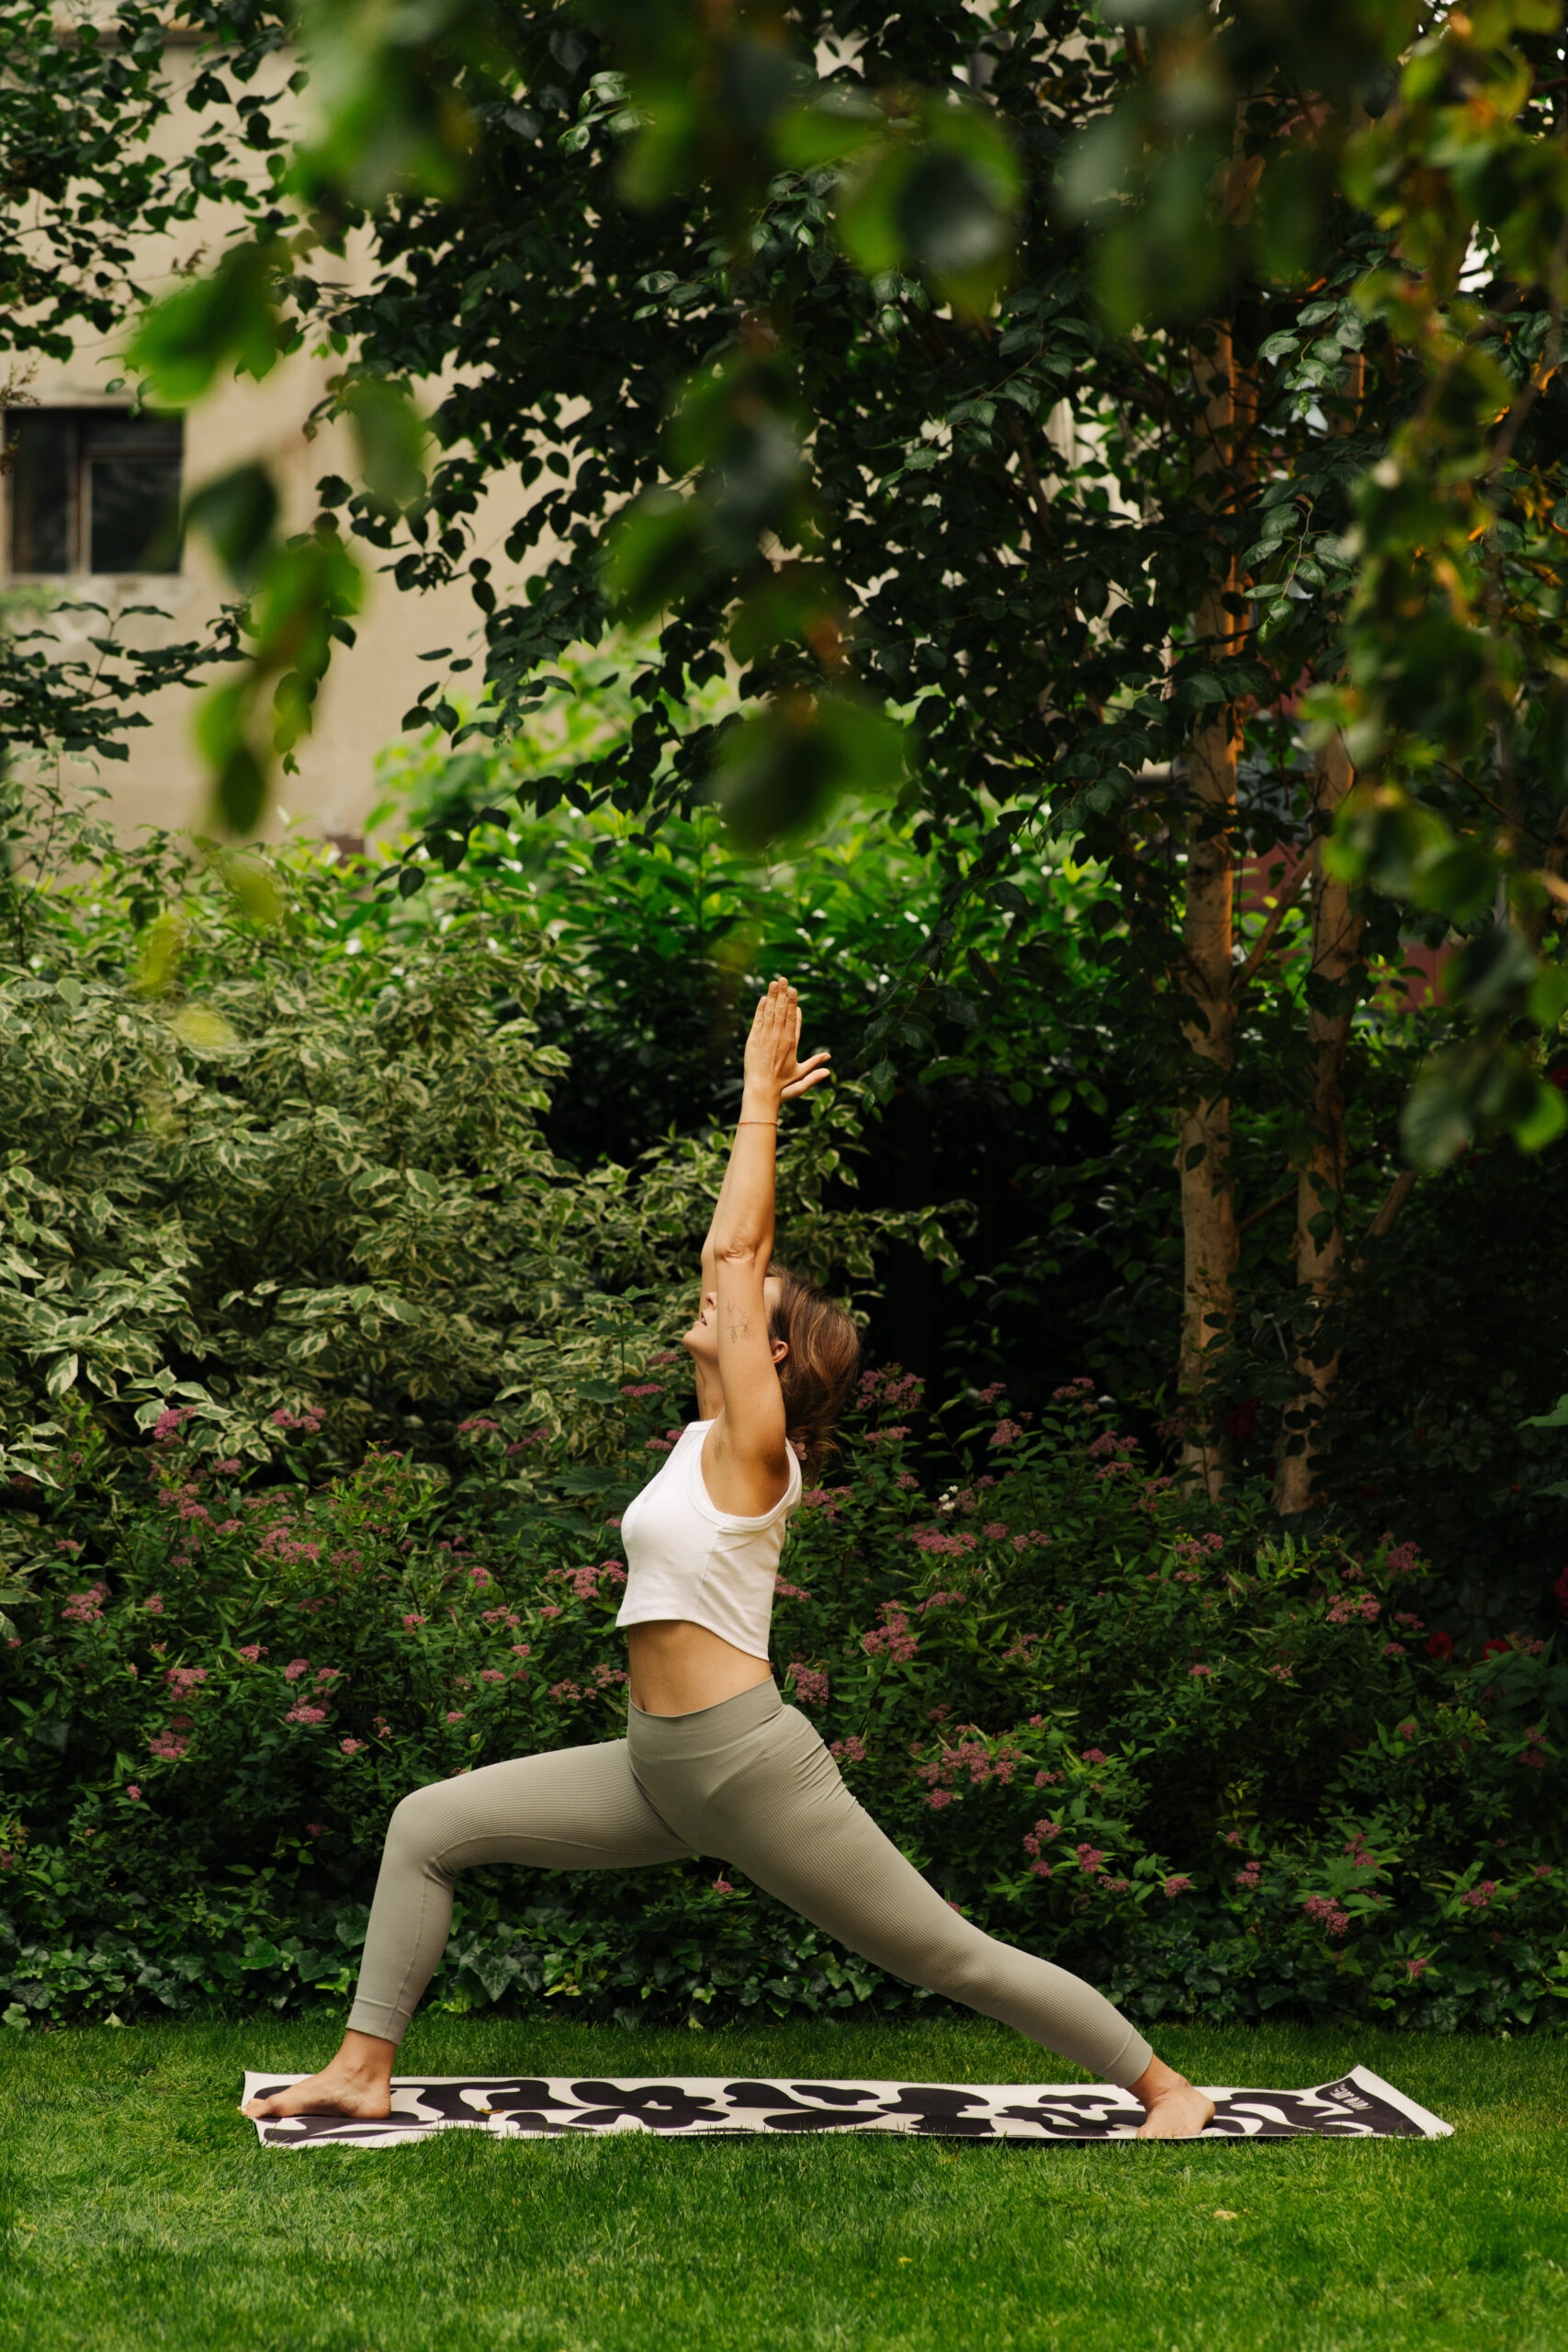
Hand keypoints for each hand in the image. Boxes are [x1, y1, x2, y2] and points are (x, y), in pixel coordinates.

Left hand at [742, 978, 830, 1106]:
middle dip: (785, 994)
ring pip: (771, 1012)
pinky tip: (764, 998)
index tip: (794, 993)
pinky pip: (758, 1020)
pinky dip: (761, 1008)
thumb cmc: (782, 1084)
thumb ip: (815, 1065)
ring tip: (775, 982)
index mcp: (792, 1043)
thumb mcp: (801, 1074)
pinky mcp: (754, 1039)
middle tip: (785, 979)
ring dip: (773, 996)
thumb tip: (829, 1058)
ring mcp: (766, 1037)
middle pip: (783, 1011)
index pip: (794, 1020)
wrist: (762, 1089)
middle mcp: (780, 1037)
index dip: (794, 1006)